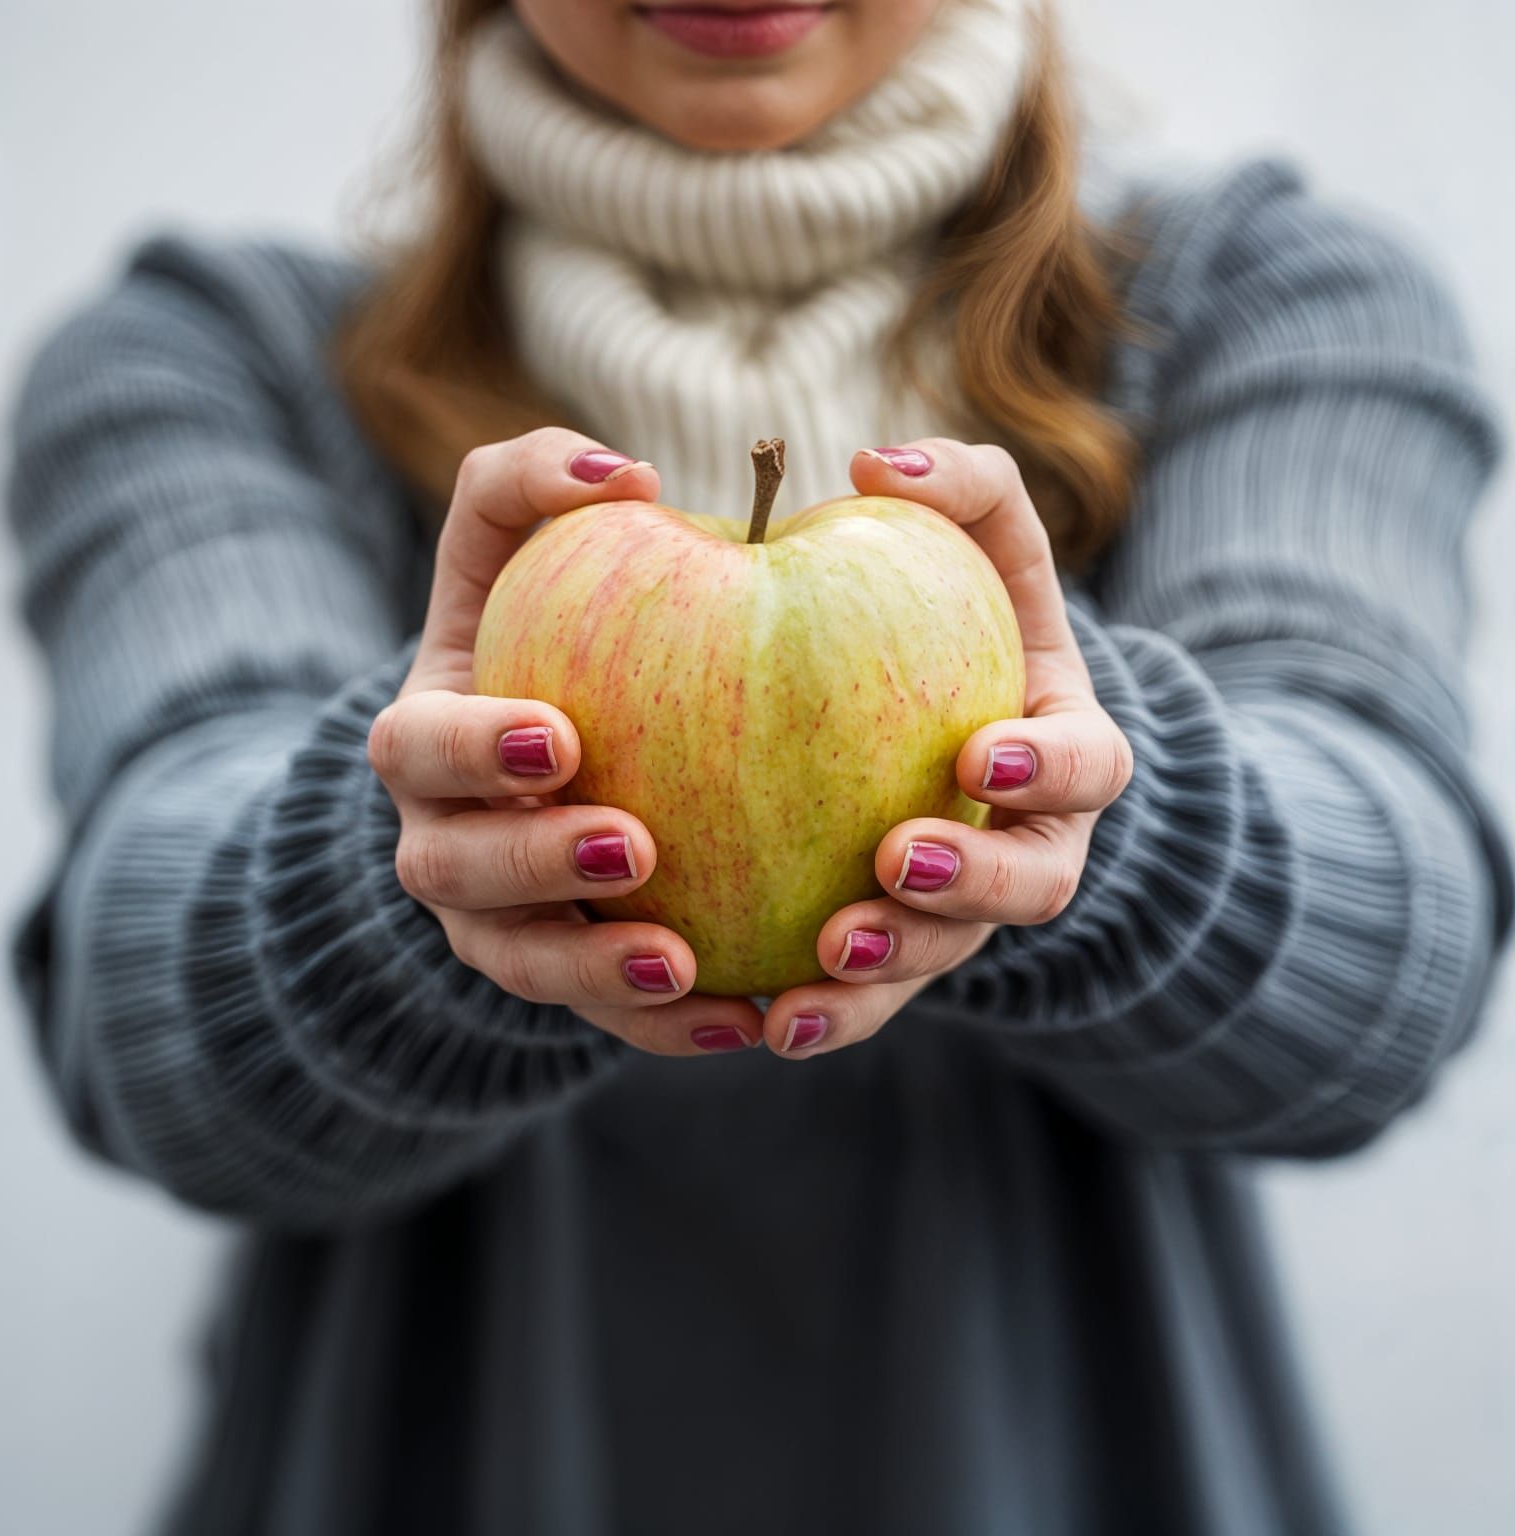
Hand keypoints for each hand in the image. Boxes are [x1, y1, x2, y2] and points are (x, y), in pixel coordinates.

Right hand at [370, 427, 764, 1055]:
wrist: (540, 748)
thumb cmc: (537, 627)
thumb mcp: (512, 545)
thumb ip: (534, 480)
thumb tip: (627, 474)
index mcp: (426, 742)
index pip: (420, 749)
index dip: (475, 750)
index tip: (565, 736)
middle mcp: (444, 841)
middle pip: (455, 874)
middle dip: (533, 866)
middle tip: (635, 846)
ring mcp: (497, 923)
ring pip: (526, 967)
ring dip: (597, 973)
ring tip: (685, 962)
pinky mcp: (564, 976)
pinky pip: (607, 1020)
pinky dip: (667, 1027)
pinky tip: (745, 1016)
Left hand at [758, 439, 1133, 1059]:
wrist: (939, 717)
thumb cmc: (956, 614)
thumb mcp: (976, 542)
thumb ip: (958, 485)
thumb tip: (874, 460)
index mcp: (1061, 751)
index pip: (1089, 766)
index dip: (1050, 768)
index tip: (978, 753)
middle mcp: (1029, 841)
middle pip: (1035, 886)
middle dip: (975, 887)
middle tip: (899, 863)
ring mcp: (964, 909)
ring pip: (944, 958)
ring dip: (887, 973)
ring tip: (816, 966)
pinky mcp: (892, 957)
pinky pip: (862, 1000)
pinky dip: (820, 1017)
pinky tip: (757, 1020)